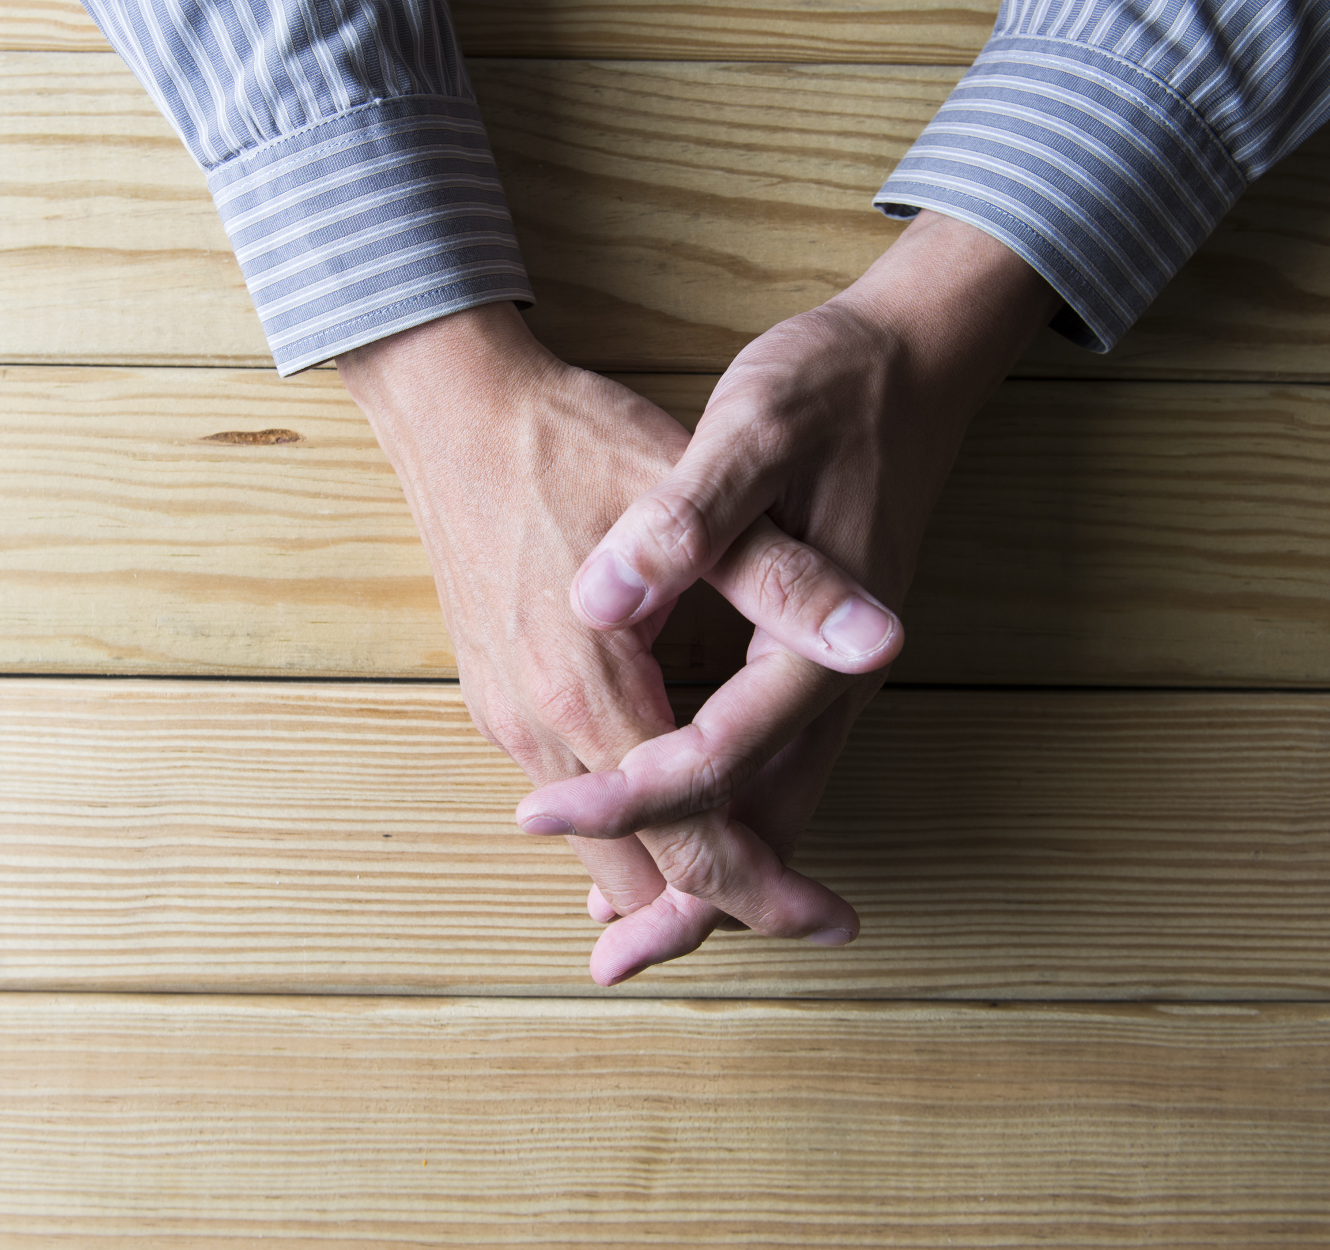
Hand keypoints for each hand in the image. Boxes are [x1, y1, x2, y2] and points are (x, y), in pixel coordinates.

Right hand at [338, 302, 860, 980]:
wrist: (449, 408)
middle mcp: (536, 728)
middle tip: (814, 916)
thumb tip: (880, 641)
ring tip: (761, 867)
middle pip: (636, 873)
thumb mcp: (690, 495)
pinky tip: (679, 799)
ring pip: (599, 843)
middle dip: (720, 907)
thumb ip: (784, 580)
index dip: (770, 895)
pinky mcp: (496, 694)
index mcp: (590, 693)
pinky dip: (631, 820)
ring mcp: (506, 716)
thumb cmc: (569, 442)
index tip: (838, 921)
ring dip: (675, 866)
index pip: (691, 844)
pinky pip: (573, 792)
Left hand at [517, 212, 1058, 975]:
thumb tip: (613, 590)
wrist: (917, 360)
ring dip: (704, 874)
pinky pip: (776, 774)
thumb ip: (693, 518)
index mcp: (810, 641)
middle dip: (681, 899)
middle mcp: (831, 681)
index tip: (538, 817)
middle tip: (607, 965)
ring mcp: (834, 679)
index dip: (625, 802)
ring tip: (627, 931)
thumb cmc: (833, 389)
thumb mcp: (756, 430)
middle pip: (758, 825)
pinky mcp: (821, 665)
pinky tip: (675, 824)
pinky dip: (726, 821)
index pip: (710, 760)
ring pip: (772, 810)